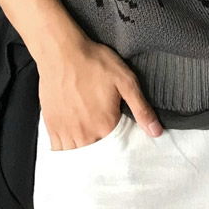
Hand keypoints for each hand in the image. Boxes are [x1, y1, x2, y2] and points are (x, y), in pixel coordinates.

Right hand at [36, 32, 163, 150]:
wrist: (61, 52)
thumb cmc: (94, 62)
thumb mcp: (125, 80)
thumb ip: (141, 108)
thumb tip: (156, 132)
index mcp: (105, 125)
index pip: (116, 150)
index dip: (120, 148)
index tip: (121, 143)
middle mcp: (85, 134)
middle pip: (96, 156)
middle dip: (102, 154)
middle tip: (104, 142)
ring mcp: (66, 131)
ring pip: (77, 155)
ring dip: (84, 153)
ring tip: (90, 143)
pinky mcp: (52, 125)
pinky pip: (58, 148)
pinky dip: (65, 149)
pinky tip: (72, 142)